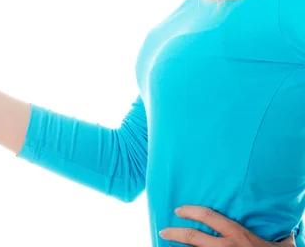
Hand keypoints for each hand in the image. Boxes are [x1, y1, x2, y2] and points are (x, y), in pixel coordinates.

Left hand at [159, 205, 295, 246]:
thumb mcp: (282, 246)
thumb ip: (282, 237)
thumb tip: (290, 231)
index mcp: (237, 235)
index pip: (208, 216)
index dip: (190, 210)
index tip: (178, 210)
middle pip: (193, 236)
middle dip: (174, 233)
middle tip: (163, 231)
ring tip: (167, 246)